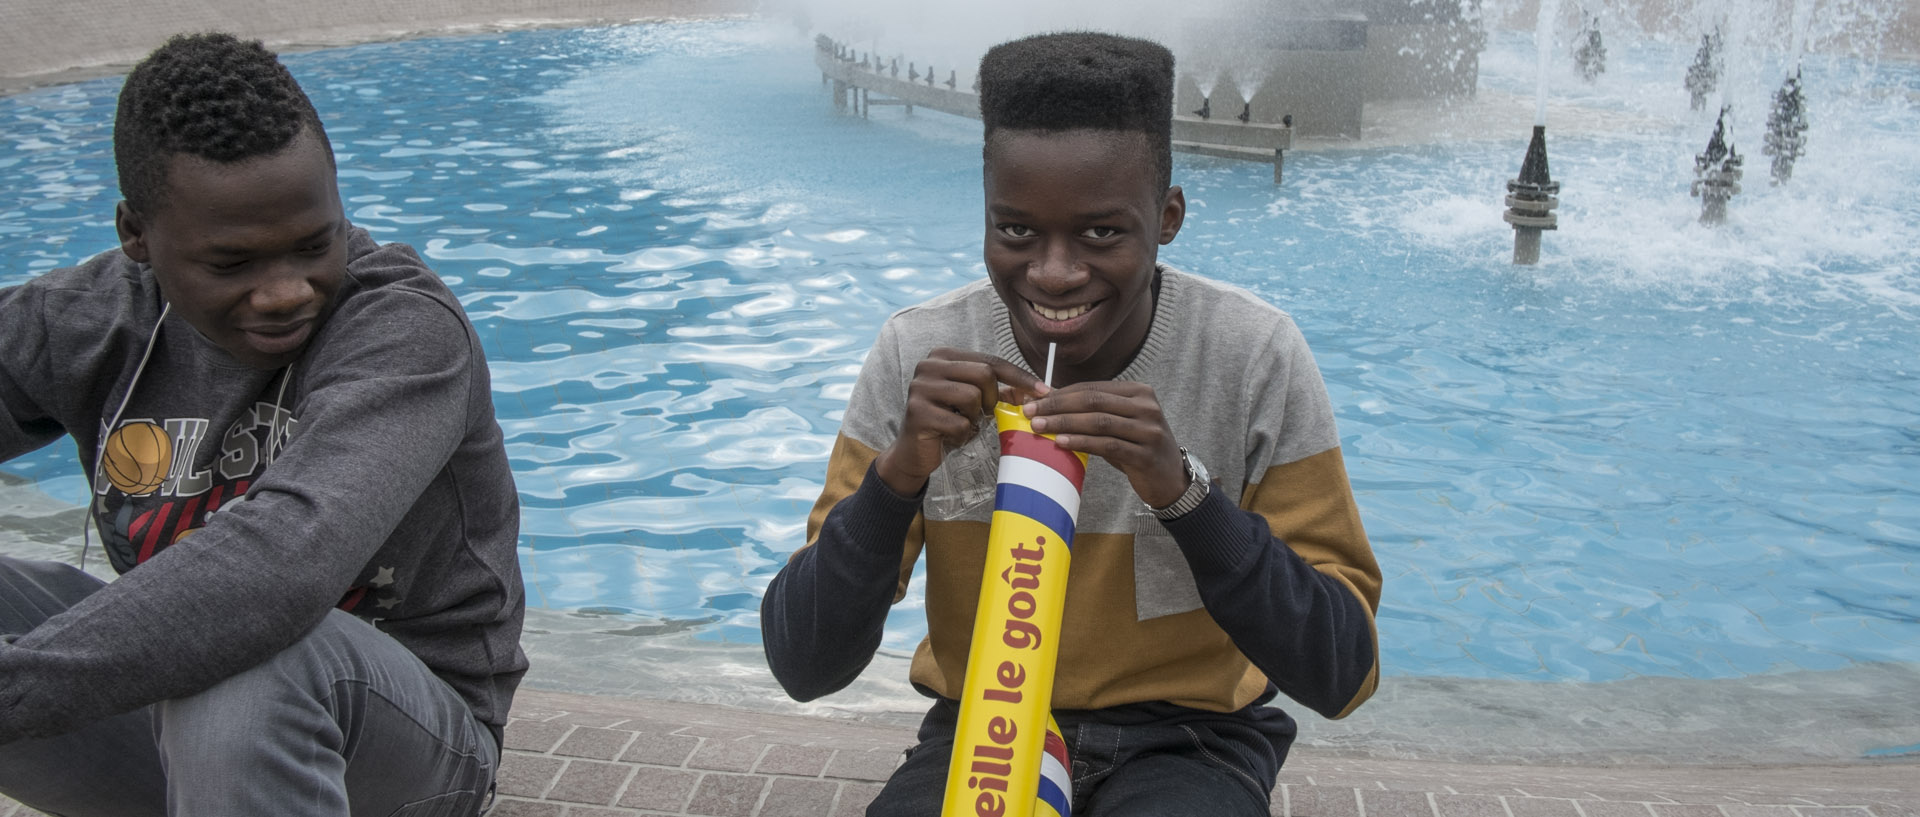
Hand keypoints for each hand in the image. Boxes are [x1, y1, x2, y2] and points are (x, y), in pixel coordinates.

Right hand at [876, 348, 1045, 495]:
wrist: (915, 452)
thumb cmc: (948, 423)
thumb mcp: (975, 403)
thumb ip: (1002, 392)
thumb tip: (1039, 390)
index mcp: (944, 356)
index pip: (991, 360)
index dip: (1019, 376)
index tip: (1044, 391)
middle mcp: (928, 365)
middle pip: (983, 374)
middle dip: (992, 399)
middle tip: (984, 414)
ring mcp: (919, 387)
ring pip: (972, 397)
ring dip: (974, 418)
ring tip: (962, 424)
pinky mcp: (917, 412)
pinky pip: (959, 423)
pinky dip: (962, 435)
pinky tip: (950, 436)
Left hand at [1024, 382, 1185, 507]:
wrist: (1170, 478)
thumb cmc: (1137, 447)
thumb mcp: (1118, 424)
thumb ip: (1091, 411)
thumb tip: (1047, 401)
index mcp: (1139, 392)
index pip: (1092, 388)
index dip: (1061, 393)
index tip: (1034, 400)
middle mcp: (1147, 406)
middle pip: (1093, 401)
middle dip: (1057, 406)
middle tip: (1031, 412)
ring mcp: (1149, 430)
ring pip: (1098, 422)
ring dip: (1065, 423)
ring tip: (1040, 427)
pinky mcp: (1145, 454)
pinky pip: (1107, 445)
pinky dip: (1082, 442)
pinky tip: (1062, 443)